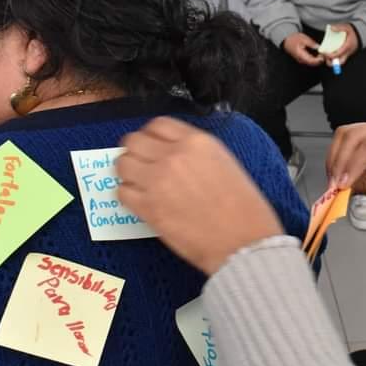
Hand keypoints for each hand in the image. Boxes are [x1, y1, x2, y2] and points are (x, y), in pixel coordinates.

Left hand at [119, 117, 284, 274]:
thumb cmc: (243, 209)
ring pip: (123, 163)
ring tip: (138, 183)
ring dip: (128, 172)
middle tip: (142, 165)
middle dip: (135, 151)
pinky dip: (127, 195)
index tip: (151, 145)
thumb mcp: (226, 163)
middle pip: (135, 140)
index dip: (151, 135)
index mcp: (197, 142)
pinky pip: (122, 191)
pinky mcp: (148, 207)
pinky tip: (140, 201)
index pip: (158, 124)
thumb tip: (174, 154)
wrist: (242, 241)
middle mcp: (174, 156)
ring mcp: (157, 180)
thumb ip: (197, 153)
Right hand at [282, 32, 323, 65]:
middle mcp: (301, 60)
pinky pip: (310, 61)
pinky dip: (315, 59)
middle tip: (324, 54)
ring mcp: (301, 60)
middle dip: (319, 60)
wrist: (287, 40)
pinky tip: (318, 54)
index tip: (323, 56)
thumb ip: (311, 44)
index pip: (311, 61)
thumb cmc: (294, 39)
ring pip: (312, 63)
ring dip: (318, 60)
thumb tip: (319, 47)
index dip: (318, 60)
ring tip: (322, 54)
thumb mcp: (304, 39)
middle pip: (312, 63)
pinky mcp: (302, 59)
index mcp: (300, 55)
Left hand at [322, 22, 359, 65]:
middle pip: (340, 63)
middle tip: (324, 57)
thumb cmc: (353, 31)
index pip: (337, 54)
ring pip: (339, 62)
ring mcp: (347, 54)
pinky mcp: (346, 54)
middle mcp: (348, 52)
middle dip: (331, 62)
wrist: (360, 34)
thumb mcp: (347, 27)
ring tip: (325, 56)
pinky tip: (329, 53)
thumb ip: (339, 27)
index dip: (329, 55)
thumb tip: (332, 28)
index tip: (323, 53)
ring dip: (332, 61)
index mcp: (347, 46)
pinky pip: (340, 59)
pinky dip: (334, 58)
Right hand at [325, 116, 365, 221]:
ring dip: (337, 160)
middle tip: (333, 186)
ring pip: (347, 136)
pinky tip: (341, 176)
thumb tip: (342, 185)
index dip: (351, 165)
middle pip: (354, 135)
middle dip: (339, 162)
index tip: (341, 185)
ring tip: (336, 183)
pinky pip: (350, 142)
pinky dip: (341, 159)